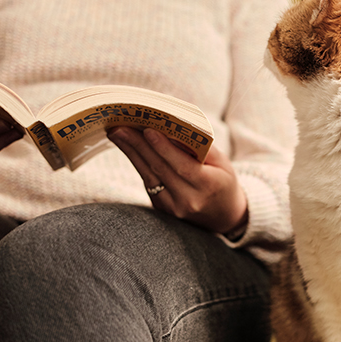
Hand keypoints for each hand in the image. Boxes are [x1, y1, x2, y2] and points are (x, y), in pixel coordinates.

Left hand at [107, 126, 247, 235]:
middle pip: (160, 169)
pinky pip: (148, 182)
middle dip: (139, 146)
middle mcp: (189, 200)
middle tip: (121, 126)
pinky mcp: (162, 209)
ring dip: (131, 152)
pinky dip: (137, 162)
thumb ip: (200, 146)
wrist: (223, 215)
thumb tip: (173, 127)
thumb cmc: (222, 180)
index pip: (183, 166)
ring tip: (117, 133)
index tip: (148, 130)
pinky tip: (128, 147)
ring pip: (148, 176)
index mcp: (209, 186)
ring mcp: (173, 208)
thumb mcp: (221, 162)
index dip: (164, 148)